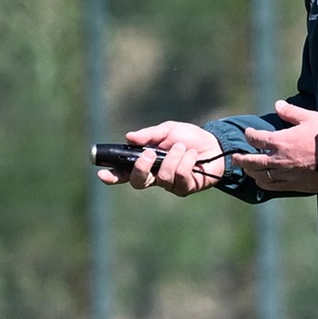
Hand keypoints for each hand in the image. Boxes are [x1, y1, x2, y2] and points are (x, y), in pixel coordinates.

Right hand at [96, 121, 224, 197]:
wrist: (215, 144)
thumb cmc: (189, 137)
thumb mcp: (168, 130)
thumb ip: (149, 135)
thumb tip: (129, 137)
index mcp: (146, 162)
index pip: (124, 172)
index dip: (112, 175)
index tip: (102, 174)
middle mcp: (155, 176)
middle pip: (138, 182)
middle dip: (141, 168)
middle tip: (150, 153)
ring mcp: (169, 184)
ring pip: (162, 177)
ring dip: (172, 158)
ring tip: (182, 147)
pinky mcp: (184, 188)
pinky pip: (180, 177)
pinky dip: (186, 161)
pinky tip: (193, 155)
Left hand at [233, 100, 317, 192]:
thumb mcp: (309, 118)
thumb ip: (291, 111)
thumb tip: (278, 104)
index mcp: (280, 141)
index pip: (256, 139)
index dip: (249, 135)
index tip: (248, 133)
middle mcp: (278, 159)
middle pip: (252, 161)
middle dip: (241, 159)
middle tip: (235, 157)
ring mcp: (285, 174)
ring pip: (260, 176)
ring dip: (251, 172)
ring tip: (248, 170)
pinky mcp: (293, 185)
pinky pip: (273, 187)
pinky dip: (264, 184)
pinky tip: (261, 182)